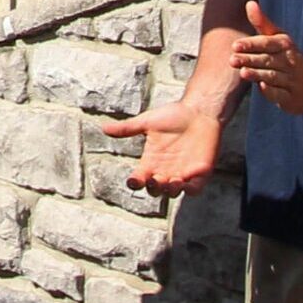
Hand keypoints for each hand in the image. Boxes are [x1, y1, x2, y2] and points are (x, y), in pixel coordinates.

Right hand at [102, 100, 223, 195]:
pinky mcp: (200, 173)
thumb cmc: (173, 115)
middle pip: (155, 189)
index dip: (135, 183)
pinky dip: (190, 189)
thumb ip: (127, 128)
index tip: (133, 180)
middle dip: (153, 188)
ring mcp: (182, 173)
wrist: (198, 110)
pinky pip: (194, 189)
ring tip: (171, 182)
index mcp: (151, 162)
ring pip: (173, 192)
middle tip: (154, 179)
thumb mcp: (147, 121)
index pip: (139, 179)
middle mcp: (165, 171)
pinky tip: (186, 183)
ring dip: (171, 190)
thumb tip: (103, 128)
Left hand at [233, 0, 302, 111]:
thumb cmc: (289, 58)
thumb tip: (249, 3)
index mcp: (284, 45)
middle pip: (267, 60)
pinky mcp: (291, 98)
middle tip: (233, 59)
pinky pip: (281, 94)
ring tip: (243, 72)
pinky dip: (272, 91)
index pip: (267, 43)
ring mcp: (291, 81)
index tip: (235, 46)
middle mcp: (289, 62)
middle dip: (250, 60)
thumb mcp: (278, 38)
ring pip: (273, 76)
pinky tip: (261, 87)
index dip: (251, 44)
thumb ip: (262, 23)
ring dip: (258, 74)